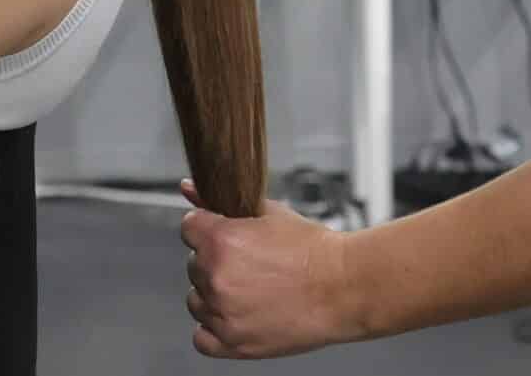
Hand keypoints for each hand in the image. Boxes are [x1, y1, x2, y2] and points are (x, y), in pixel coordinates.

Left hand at [179, 182, 361, 358]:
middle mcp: (216, 278)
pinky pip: (201, 336)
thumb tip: (189, 188)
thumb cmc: (312, 250)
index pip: (188, 228)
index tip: (222, 235)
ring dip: (213, 294)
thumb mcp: (269, 213)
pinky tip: (238, 314)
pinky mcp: (231, 343)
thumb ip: (219, 200)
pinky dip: (215, 327)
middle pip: (193, 264)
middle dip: (214, 261)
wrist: (342, 287)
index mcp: (221, 241)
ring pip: (196, 300)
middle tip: (248, 263)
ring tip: (249, 289)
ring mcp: (222, 314)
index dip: (207, 228)